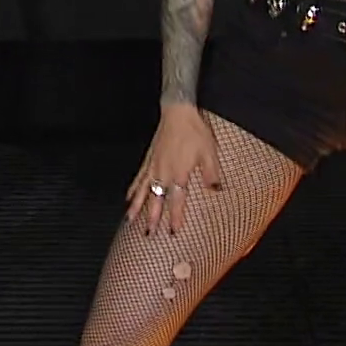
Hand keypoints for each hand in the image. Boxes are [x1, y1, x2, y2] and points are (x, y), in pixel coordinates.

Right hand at [125, 103, 223, 236]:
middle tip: (148, 234)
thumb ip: (212, 174)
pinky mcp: (149, 159)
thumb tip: (216, 191)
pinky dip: (133, 188)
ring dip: (137, 207)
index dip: (174, 217)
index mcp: (179, 174)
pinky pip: (139, 177)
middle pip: (156, 200)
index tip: (172, 231)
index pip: (176, 201)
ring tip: (129, 220)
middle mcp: (163, 173)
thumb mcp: (209, 153)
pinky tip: (128, 197)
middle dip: (152, 218)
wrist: (178, 112)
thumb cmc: (195, 132)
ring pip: (144, 191)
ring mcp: (154, 166)